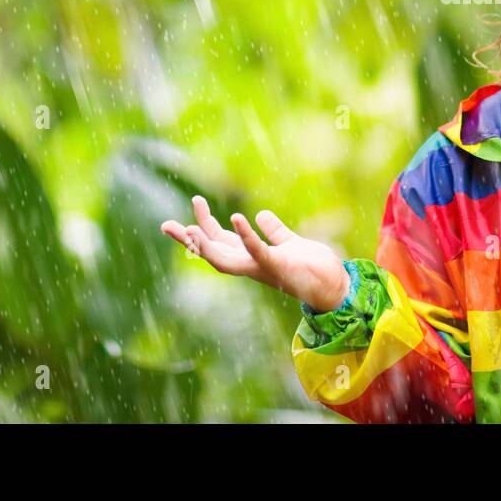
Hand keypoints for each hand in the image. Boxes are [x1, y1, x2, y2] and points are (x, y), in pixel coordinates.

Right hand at [161, 196, 350, 312]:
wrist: (335, 286)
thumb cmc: (314, 267)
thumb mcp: (290, 244)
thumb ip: (275, 232)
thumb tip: (261, 215)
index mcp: (252, 257)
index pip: (220, 243)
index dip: (201, 231)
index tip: (183, 216)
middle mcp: (252, 265)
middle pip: (212, 252)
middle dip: (189, 241)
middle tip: (165, 225)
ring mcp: (263, 267)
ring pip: (226, 258)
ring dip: (207, 244)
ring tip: (189, 225)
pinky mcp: (279, 265)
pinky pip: (259, 250)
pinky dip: (248, 236)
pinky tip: (239, 217)